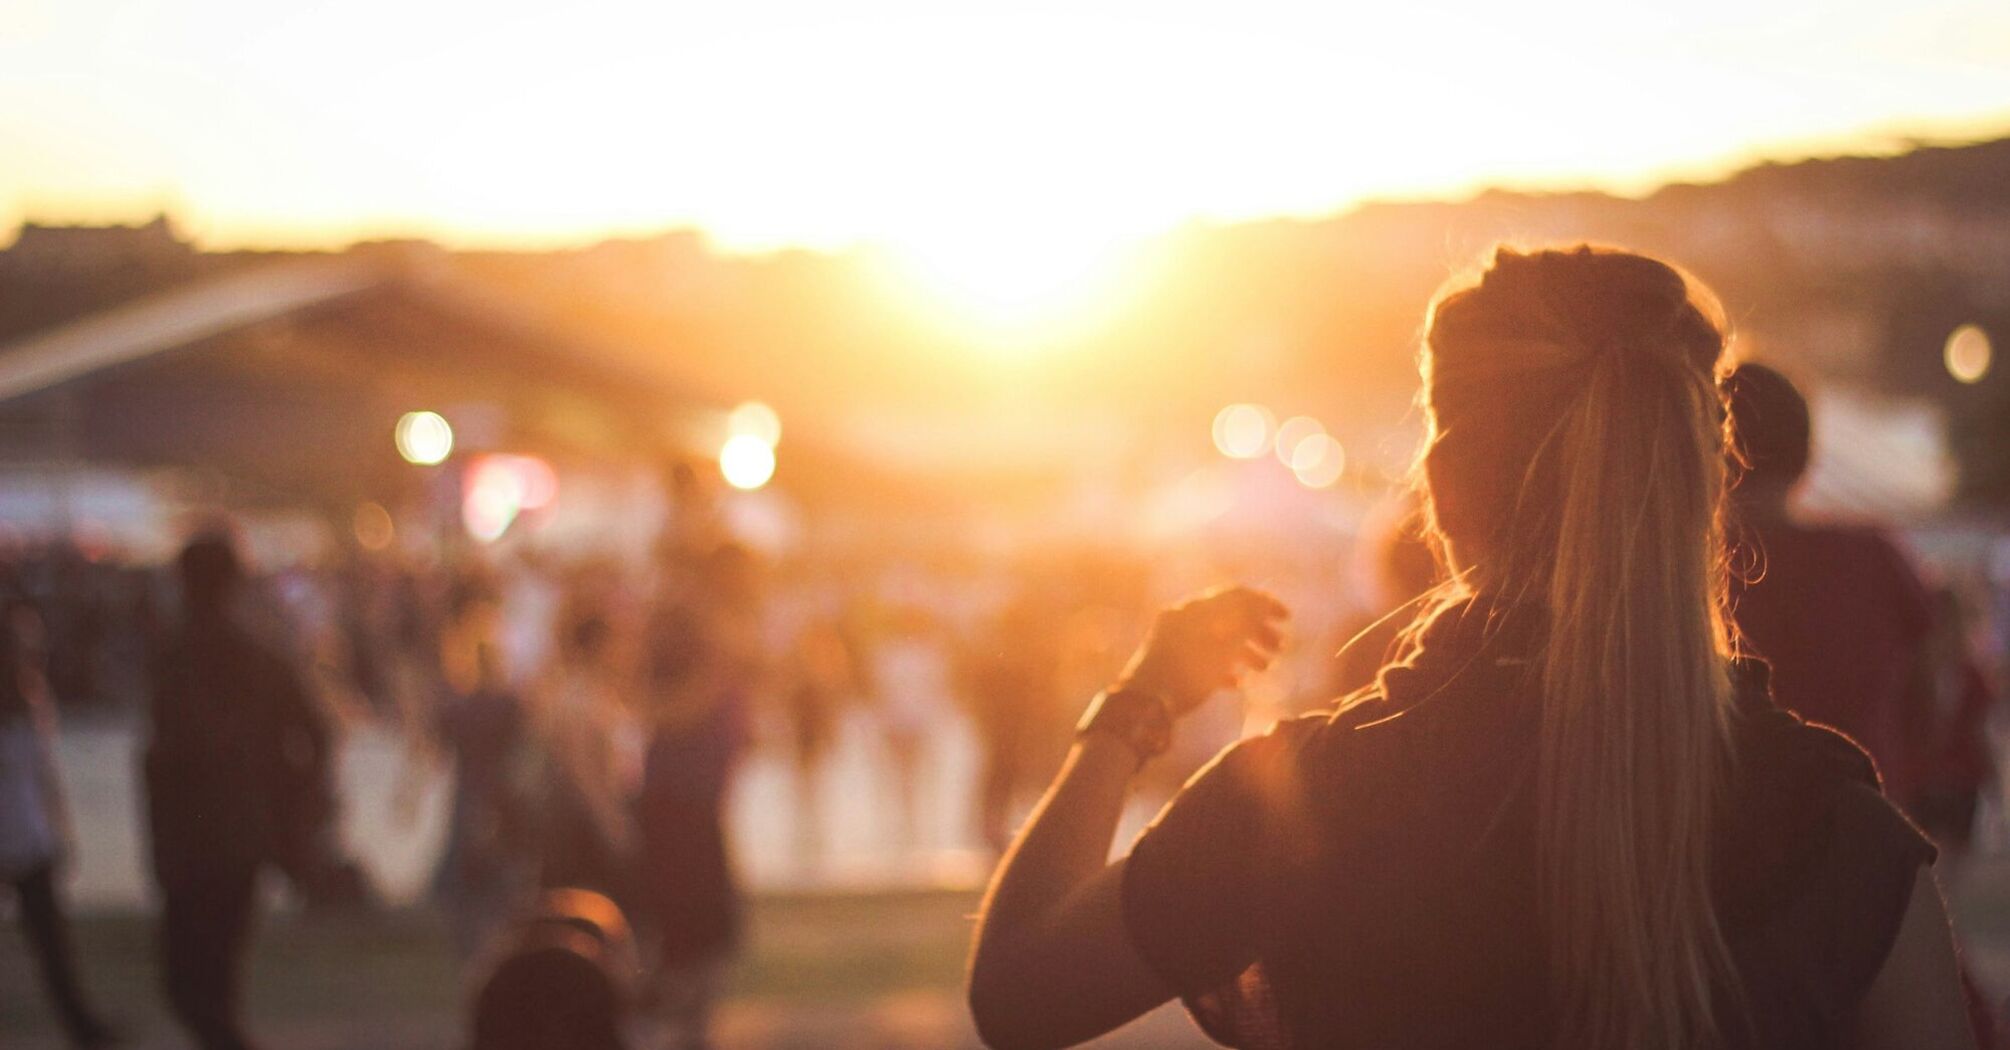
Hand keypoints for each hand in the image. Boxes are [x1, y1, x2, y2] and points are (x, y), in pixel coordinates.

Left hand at [1115, 586, 1287, 716]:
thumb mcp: (1223, 646)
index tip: (1287, 619)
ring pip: (1218, 640)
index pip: (1236, 595)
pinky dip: (1224, 667)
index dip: (1265, 604)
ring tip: (1265, 669)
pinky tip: (1237, 683)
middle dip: (1258, 632)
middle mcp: (1184, 620)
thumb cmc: (1187, 673)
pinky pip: (1204, 659)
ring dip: (1246, 651)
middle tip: (1281, 649)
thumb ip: (1243, 622)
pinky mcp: (1173, 665)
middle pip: (1229, 617)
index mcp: (1193, 608)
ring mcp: (1177, 642)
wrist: (1144, 706)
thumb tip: (1261, 604)